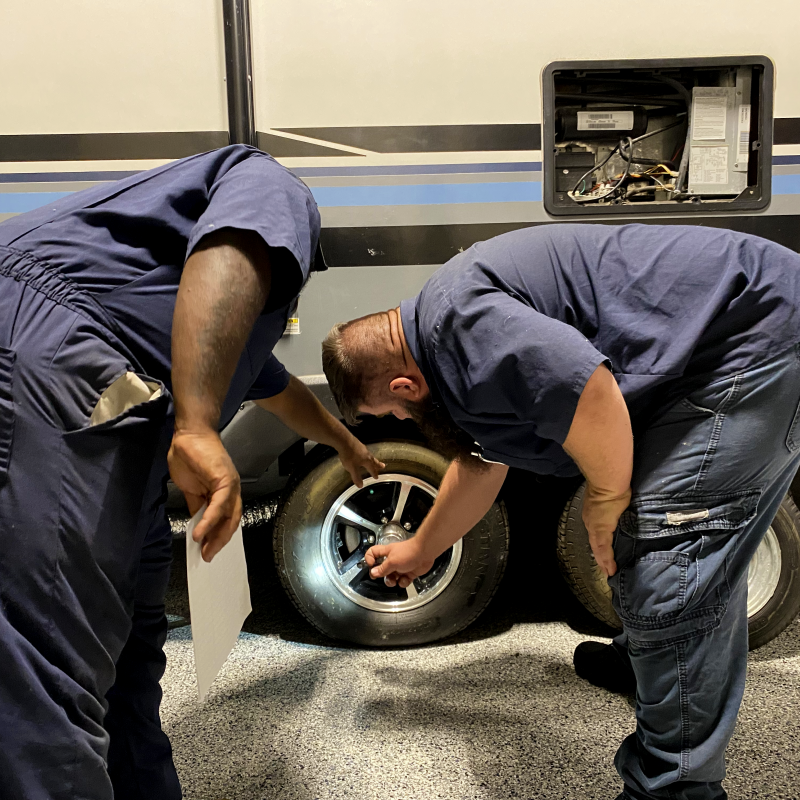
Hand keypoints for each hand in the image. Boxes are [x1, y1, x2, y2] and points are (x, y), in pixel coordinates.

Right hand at [168, 428, 241, 562]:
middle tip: (207, 557)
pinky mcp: (224, 479)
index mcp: (225, 493)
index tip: (208, 552)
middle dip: (219, 542)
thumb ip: (197, 507)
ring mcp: (230, 484)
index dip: (219, 537)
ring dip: (215, 536)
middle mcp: (232, 490)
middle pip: (231, 522)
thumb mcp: (192, 490)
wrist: (189, 435)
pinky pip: (218, 505)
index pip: (227, 520)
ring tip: (204, 550)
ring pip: (228, 516)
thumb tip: (197, 527)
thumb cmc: (190, 457)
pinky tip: (199, 532)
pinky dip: (209, 521)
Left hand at [337, 437, 384, 487]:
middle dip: (378, 464)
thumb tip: (360, 486)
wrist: (344, 441)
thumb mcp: (352, 468)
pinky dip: (366, 455)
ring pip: (370, 455)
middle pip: (374, 461)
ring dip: (373, 459)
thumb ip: (356, 477)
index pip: (372, 469)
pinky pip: (365, 451)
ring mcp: (363, 448)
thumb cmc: (349, 455)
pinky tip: (363, 454)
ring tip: (374, 460)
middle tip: (383, 466)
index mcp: (367, 461)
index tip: (376, 477)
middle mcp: (367, 454)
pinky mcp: (358, 444)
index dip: (374, 473)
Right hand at [365, 538, 435, 587]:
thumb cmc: (409, 552)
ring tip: (396, 579)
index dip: (369, 560)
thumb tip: (373, 573)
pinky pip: (402, 581)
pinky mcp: (409, 572)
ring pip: (392, 577)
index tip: (371, 567)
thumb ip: (382, 569)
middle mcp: (392, 560)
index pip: (372, 553)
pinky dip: (403, 582)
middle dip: (383, 576)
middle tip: (386, 577)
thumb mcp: (392, 561)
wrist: (425, 553)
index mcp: (386, 553)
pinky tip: (406, 578)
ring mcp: (401, 567)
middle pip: (381, 570)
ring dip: (393, 581)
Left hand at [582, 483, 630, 577]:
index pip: (596, 533)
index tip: (603, 555)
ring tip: (608, 573)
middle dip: (600, 557)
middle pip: (596, 543)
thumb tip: (621, 504)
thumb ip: (615, 504)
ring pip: (598, 549)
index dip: (599, 545)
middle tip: (606, 570)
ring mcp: (594, 527)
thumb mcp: (613, 497)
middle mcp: (591, 522)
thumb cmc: (612, 485)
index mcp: (593, 515)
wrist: (607, 482)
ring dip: (603, 561)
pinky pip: (603, 549)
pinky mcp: (601, 530)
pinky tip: (610, 570)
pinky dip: (606, 560)